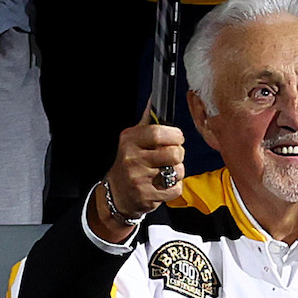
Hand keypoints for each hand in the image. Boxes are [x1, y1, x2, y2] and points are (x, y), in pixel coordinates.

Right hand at [90, 118, 185, 242]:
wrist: (118, 193)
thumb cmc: (130, 163)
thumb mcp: (132, 141)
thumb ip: (145, 124)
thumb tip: (152, 102)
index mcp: (130, 140)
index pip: (158, 133)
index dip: (175, 135)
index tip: (177, 138)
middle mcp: (132, 158)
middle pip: (174, 153)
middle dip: (179, 154)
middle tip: (173, 157)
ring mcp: (139, 178)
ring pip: (177, 171)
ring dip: (178, 172)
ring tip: (167, 171)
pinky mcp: (147, 196)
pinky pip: (176, 189)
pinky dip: (175, 187)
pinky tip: (164, 185)